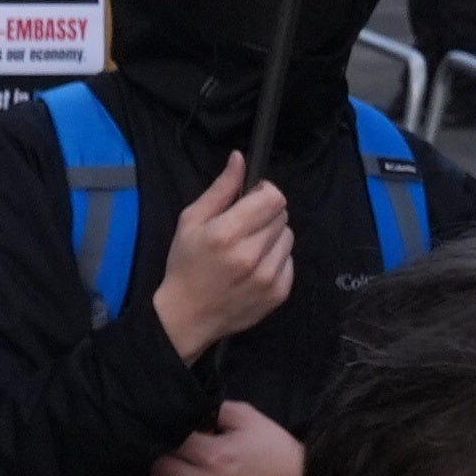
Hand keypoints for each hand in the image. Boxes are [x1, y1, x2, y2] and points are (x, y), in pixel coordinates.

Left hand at [145, 403, 305, 475]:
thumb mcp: (250, 419)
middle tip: (168, 448)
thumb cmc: (276, 452)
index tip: (171, 429)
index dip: (167, 433)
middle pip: (159, 466)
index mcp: (214, 454)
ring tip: (166, 470)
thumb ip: (216, 409)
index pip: (169, 441)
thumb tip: (190, 409)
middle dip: (160, 453)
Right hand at [149, 162, 294, 357]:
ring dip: (272, 237)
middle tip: (244, 228)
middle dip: (266, 215)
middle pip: (282, 215)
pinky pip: (290, 261)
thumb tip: (240, 158)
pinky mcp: (279, 292)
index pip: (273, 198)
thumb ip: (220, 190)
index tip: (251, 199)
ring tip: (249, 249)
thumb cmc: (185, 265)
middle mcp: (251, 255)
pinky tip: (254, 268)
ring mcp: (268, 276)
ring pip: (288, 237)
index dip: (264, 193)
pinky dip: (276, 259)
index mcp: (227, 233)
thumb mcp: (191, 222)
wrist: (187, 316)